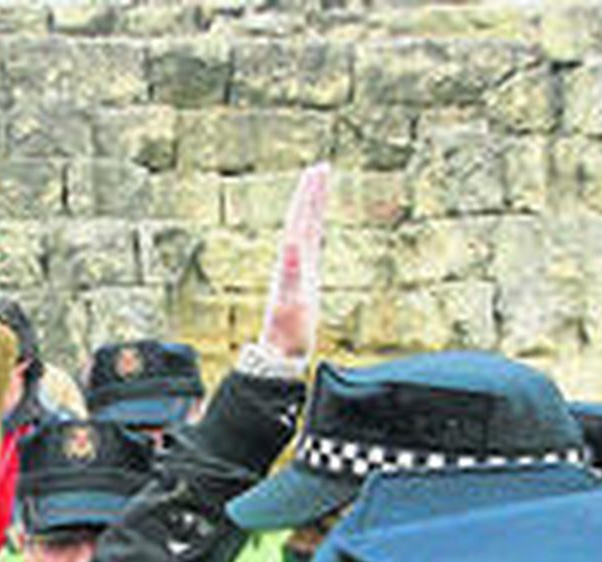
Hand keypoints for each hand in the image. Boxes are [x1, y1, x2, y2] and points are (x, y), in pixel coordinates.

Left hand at [260, 162, 330, 358]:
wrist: (281, 353)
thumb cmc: (288, 332)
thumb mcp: (292, 303)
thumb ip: (291, 273)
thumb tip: (291, 244)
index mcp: (291, 261)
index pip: (300, 220)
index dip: (309, 196)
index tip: (317, 170)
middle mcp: (291, 262)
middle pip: (301, 219)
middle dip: (310, 193)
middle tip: (320, 168)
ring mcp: (296, 270)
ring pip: (304, 230)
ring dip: (311, 208)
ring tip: (318, 188)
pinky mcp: (303, 281)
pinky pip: (310, 247)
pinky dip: (314, 231)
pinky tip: (315, 228)